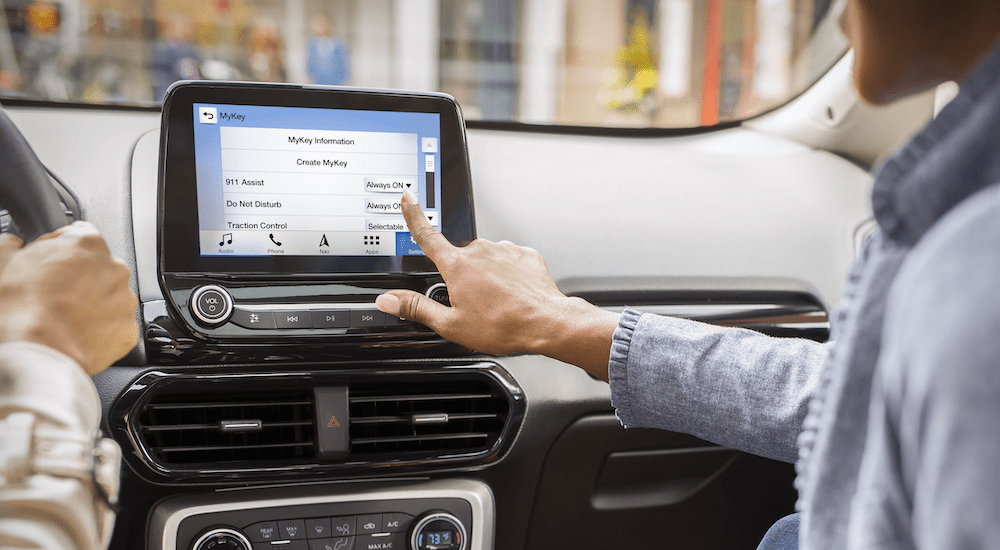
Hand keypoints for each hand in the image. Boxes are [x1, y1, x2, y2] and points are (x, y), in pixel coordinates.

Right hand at [0, 221, 138, 374]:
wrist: (37, 353)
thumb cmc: (20, 309)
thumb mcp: (1, 263)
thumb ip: (10, 245)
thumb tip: (12, 244)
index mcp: (87, 243)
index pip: (75, 235)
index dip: (55, 250)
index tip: (43, 263)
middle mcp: (114, 269)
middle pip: (95, 267)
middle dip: (75, 278)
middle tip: (49, 295)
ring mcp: (124, 301)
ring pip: (107, 296)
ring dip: (90, 303)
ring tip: (60, 318)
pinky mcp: (127, 331)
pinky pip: (114, 326)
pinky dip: (99, 329)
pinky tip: (74, 334)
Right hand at [375, 190, 618, 378]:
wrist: (547, 322)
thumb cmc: (503, 325)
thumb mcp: (451, 324)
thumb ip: (416, 308)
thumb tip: (388, 300)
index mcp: (458, 265)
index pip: (427, 236)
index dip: (414, 215)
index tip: (408, 197)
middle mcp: (480, 250)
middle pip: (460, 260)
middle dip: (463, 279)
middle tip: (475, 306)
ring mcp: (505, 250)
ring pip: (487, 261)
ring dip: (488, 278)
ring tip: (499, 304)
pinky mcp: (525, 254)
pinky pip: (510, 262)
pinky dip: (509, 276)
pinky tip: (514, 295)